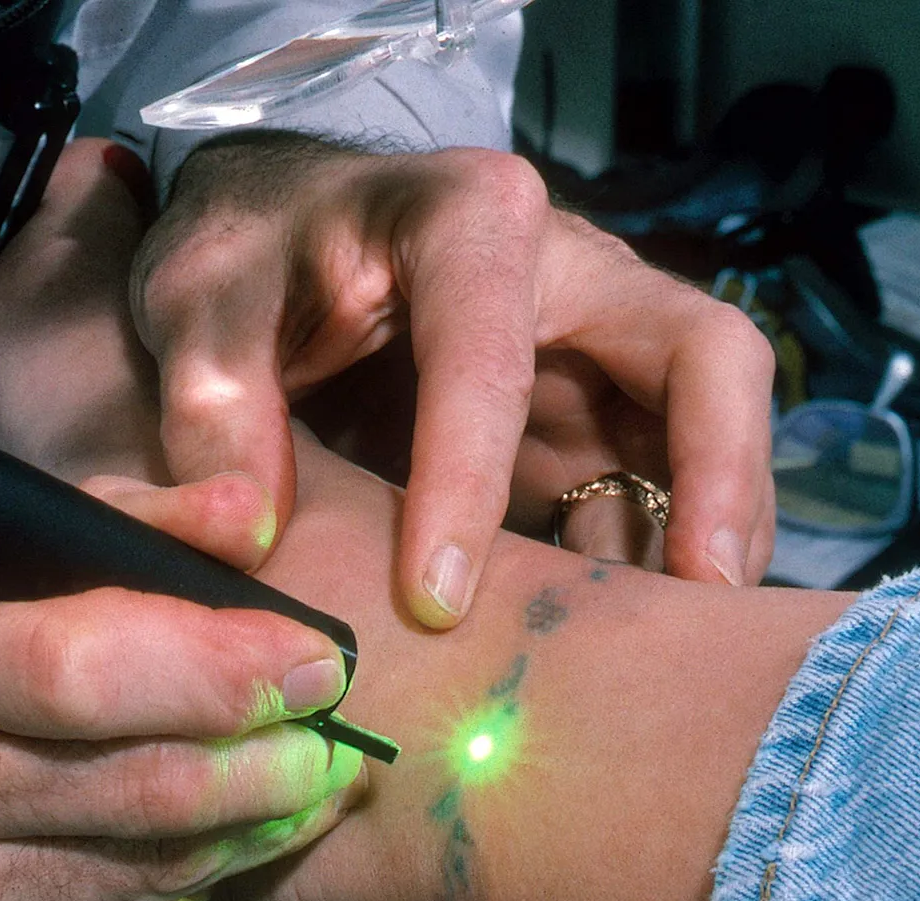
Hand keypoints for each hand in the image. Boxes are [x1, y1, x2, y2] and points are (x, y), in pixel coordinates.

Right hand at [0, 566, 363, 900]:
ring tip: (293, 793)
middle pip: (138, 786)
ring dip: (250, 833)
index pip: (73, 661)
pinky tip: (191, 872)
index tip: (311, 657)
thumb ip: (81, 540)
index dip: (220, 662)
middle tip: (329, 738)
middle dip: (272, 760)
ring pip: (149, 878)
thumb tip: (245, 512)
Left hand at [132, 132, 777, 626]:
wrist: (275, 241)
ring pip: (697, 439)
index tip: (431, 601)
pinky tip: (600, 650)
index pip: (490, 360)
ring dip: (694, 544)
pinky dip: (639, 567)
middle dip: (719, 480)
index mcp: (468, 222)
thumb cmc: (249, 257)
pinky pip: (647, 494)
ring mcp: (594, 353)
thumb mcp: (200, 304)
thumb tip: (246, 537)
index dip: (469, 482)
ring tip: (658, 660)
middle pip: (705, 360)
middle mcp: (569, 276)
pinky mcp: (591, 423)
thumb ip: (212, 407)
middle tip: (697, 603)